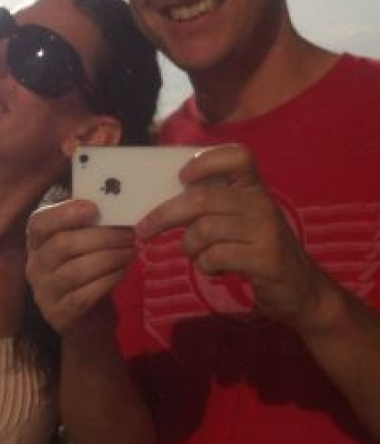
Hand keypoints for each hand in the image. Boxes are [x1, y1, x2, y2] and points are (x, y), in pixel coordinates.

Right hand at [26, 199, 135, 335]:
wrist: (88, 320)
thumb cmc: (88, 270)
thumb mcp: (83, 243)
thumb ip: (88, 222)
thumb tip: (113, 196)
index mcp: (37, 242)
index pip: (38, 223)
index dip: (64, 213)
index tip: (94, 208)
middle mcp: (34, 266)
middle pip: (62, 245)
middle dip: (102, 237)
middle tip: (130, 233)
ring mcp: (44, 293)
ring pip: (75, 271)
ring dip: (109, 258)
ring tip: (131, 251)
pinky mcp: (60, 315)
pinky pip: (85, 295)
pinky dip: (108, 280)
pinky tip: (123, 272)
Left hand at [135, 144, 326, 326]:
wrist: (299, 288)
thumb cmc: (258, 249)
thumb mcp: (241, 219)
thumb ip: (213, 205)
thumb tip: (162, 199)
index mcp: (254, 187)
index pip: (237, 155)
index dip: (206, 161)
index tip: (182, 177)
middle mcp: (261, 203)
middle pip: (202, 199)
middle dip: (165, 215)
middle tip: (144, 230)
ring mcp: (265, 230)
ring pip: (204, 230)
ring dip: (189, 247)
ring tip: (197, 255)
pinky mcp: (265, 258)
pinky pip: (215, 256)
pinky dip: (205, 265)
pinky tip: (216, 270)